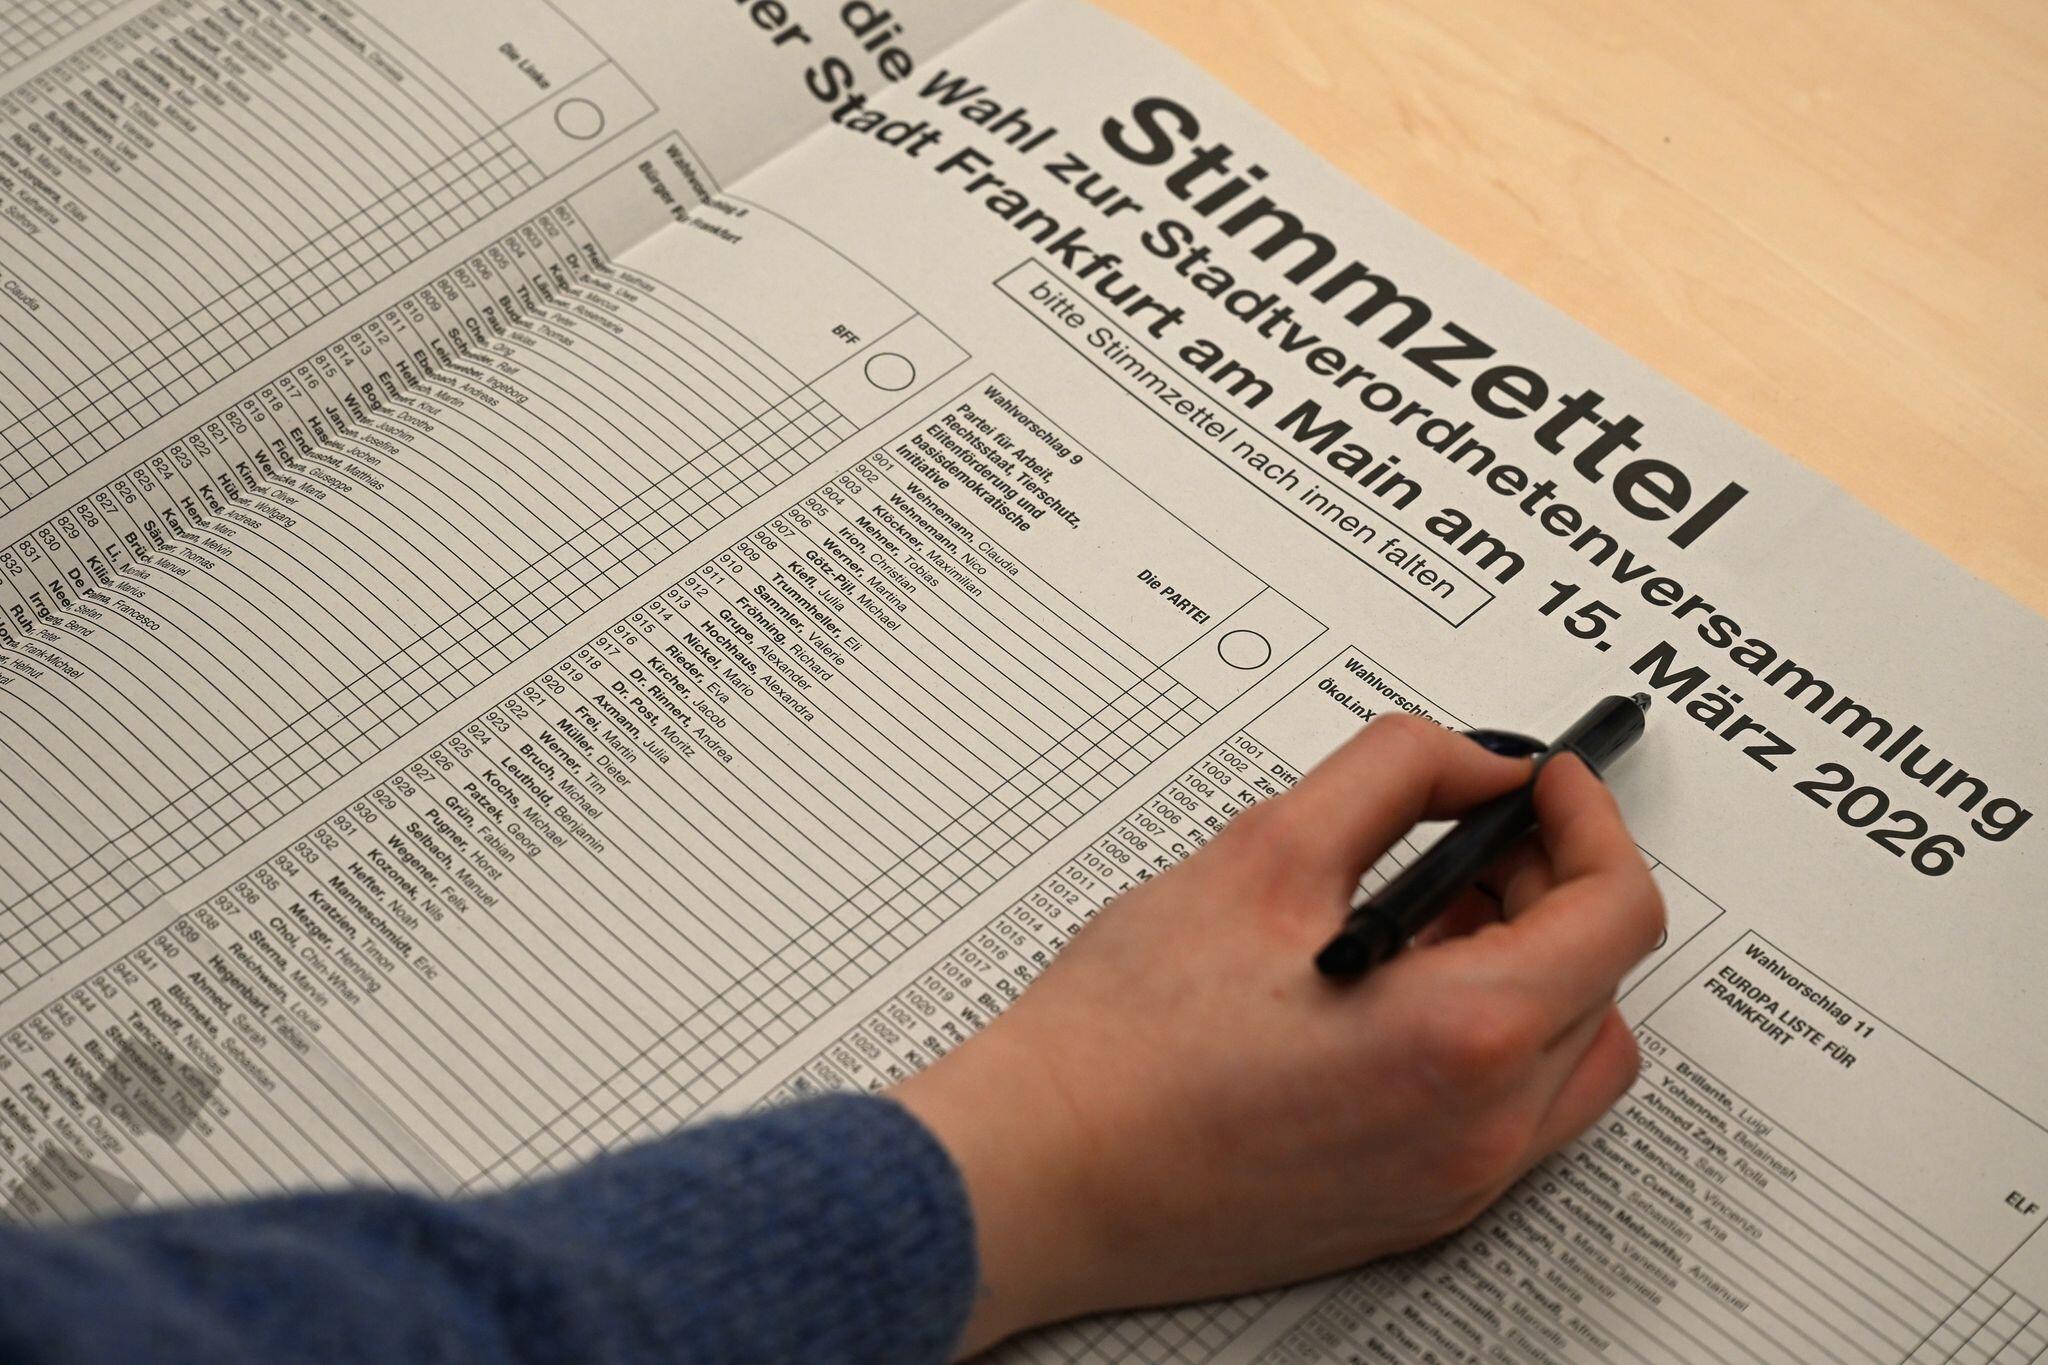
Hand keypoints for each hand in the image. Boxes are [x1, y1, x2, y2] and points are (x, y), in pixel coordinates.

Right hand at [892, 715, 1663, 1354]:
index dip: (1591, 822)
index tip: (1547, 786)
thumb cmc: (1126, 1041)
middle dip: (1557, 891)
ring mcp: (1452, 1184)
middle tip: (1477, 839)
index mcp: (1466, 1037)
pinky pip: (1505, 1115)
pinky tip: (1389, 992)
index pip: (1616, 913)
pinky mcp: (1413, 1212)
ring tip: (1427, 917)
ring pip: (1566, 1061)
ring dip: (1530, 971)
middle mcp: (1483, 1130)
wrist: (1046, 1169)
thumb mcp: (1265, 853)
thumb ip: (1395, 775)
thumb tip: (1477, 763)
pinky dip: (1487, 1039)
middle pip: (1603, 987)